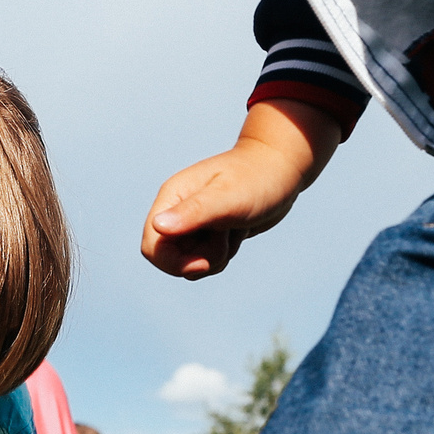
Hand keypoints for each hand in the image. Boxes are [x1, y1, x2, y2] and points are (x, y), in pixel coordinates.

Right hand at [142, 99, 342, 280]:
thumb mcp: (227, 198)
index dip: (172, 263)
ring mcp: (192, 223)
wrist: (282, 170)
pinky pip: (206, 260)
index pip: (152, 247)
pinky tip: (236, 232)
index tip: (203, 263)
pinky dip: (223, 254)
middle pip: (170, 259)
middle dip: (199, 260)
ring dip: (215, 257)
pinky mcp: (208, 232)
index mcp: (172, 198)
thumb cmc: (257, 178)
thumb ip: (193, 212)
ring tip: (234, 230)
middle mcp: (177, 211)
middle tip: (226, 237)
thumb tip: (159, 226)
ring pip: (189, 262)